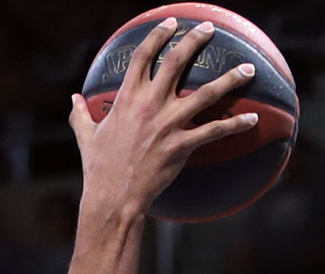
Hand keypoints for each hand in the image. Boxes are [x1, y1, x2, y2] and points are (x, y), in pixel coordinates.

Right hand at [69, 18, 261, 225]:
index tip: (170, 24)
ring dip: (229, 79)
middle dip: (195, 40)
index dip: (157, 36)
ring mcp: (168, 124)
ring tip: (248, 68)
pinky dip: (236, 124)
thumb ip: (80, 114)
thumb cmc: (99, 170)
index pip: (143, 55)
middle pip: (177, 61)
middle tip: (209, 29)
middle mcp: (150, 104)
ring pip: (205, 93)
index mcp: (127, 98)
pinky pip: (214, 131)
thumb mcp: (86, 137)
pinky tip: (252, 119)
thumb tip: (72, 99)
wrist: (113, 198)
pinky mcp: (181, 146)